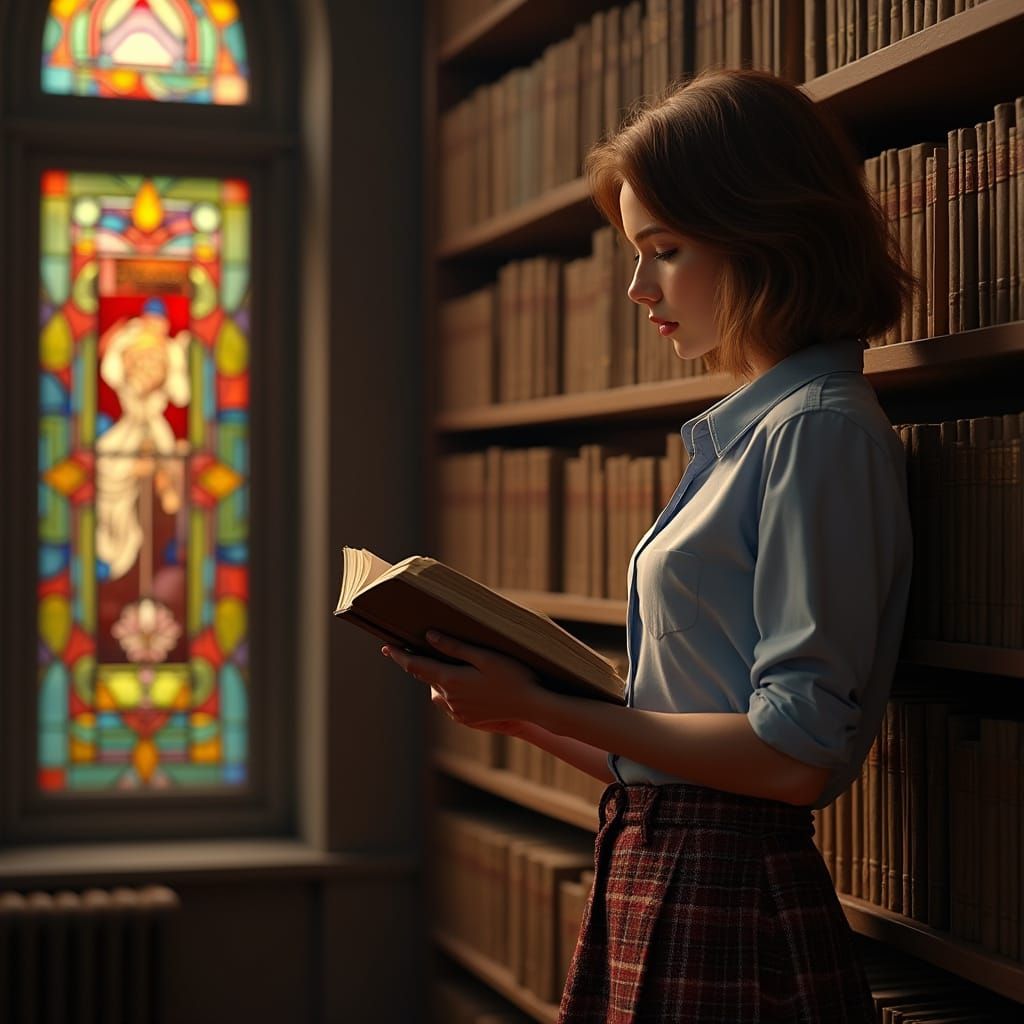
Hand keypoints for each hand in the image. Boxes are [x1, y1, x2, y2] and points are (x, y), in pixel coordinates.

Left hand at [382, 630, 552, 732]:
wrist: (533, 706)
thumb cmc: (513, 676)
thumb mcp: (485, 656)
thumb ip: (455, 647)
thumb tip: (429, 637)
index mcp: (451, 680)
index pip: (416, 666)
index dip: (399, 656)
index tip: (386, 647)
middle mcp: (450, 698)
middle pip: (424, 678)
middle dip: (416, 664)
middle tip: (408, 649)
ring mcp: (458, 712)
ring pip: (436, 691)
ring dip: (433, 678)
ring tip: (438, 663)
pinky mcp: (467, 719)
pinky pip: (448, 703)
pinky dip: (446, 691)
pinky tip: (456, 682)